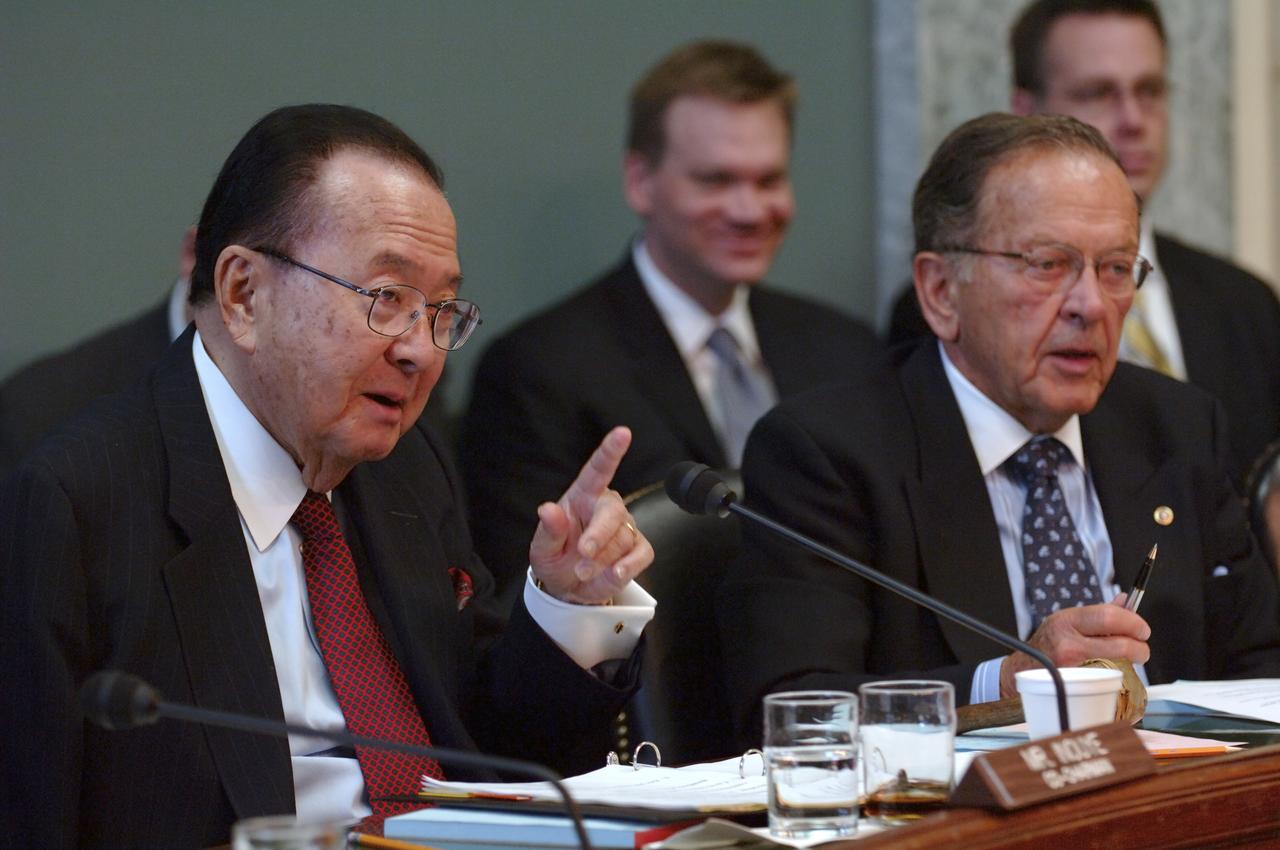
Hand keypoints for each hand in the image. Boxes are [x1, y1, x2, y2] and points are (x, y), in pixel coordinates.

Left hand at [528, 426, 652, 603]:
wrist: (570, 589)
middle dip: (599, 535)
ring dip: (601, 561)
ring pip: (622, 539)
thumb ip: (548, 530)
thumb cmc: (556, 559)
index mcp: (582, 496)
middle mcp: (605, 507)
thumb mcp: (542, 548)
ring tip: (582, 571)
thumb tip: (547, 510)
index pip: (598, 469)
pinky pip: (641, 554)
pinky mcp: (637, 549)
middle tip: (583, 554)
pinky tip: (614, 574)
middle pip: (613, 512)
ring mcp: (625, 528)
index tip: (623, 433)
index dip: (610, 451)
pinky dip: (628, 567)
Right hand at [998, 600, 1150, 697]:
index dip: (1134, 623)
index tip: (1143, 630)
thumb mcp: (1070, 621)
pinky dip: (1116, 676)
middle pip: (1120, 644)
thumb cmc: (1049, 644)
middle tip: (1141, 649)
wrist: (1023, 669)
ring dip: (1129, 663)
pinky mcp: (1075, 686)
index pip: (1109, 616)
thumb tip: (1125, 600)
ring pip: (1117, 664)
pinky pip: (1107, 680)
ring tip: (1126, 660)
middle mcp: (1067, 642)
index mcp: (1068, 620)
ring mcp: (1071, 667)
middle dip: (1139, 648)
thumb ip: (1100, 613)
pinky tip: (1111, 672)